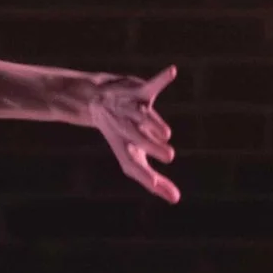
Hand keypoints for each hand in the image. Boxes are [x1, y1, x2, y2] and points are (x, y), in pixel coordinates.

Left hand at [92, 65, 177, 203]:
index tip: (159, 185)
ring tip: (166, 134)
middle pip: (137, 139)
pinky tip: (172, 71)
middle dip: (151, 146)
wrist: (96, 103)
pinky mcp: (137, 92)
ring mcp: (130, 110)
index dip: (146, 177)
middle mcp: (125, 130)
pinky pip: (151, 85)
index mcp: (124, 148)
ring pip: (142, 116)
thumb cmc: (121, 137)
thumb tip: (176, 201)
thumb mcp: (134, 159)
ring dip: (154, 123)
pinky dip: (161, 80)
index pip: (133, 166)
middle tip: (170, 156)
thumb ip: (154, 181)